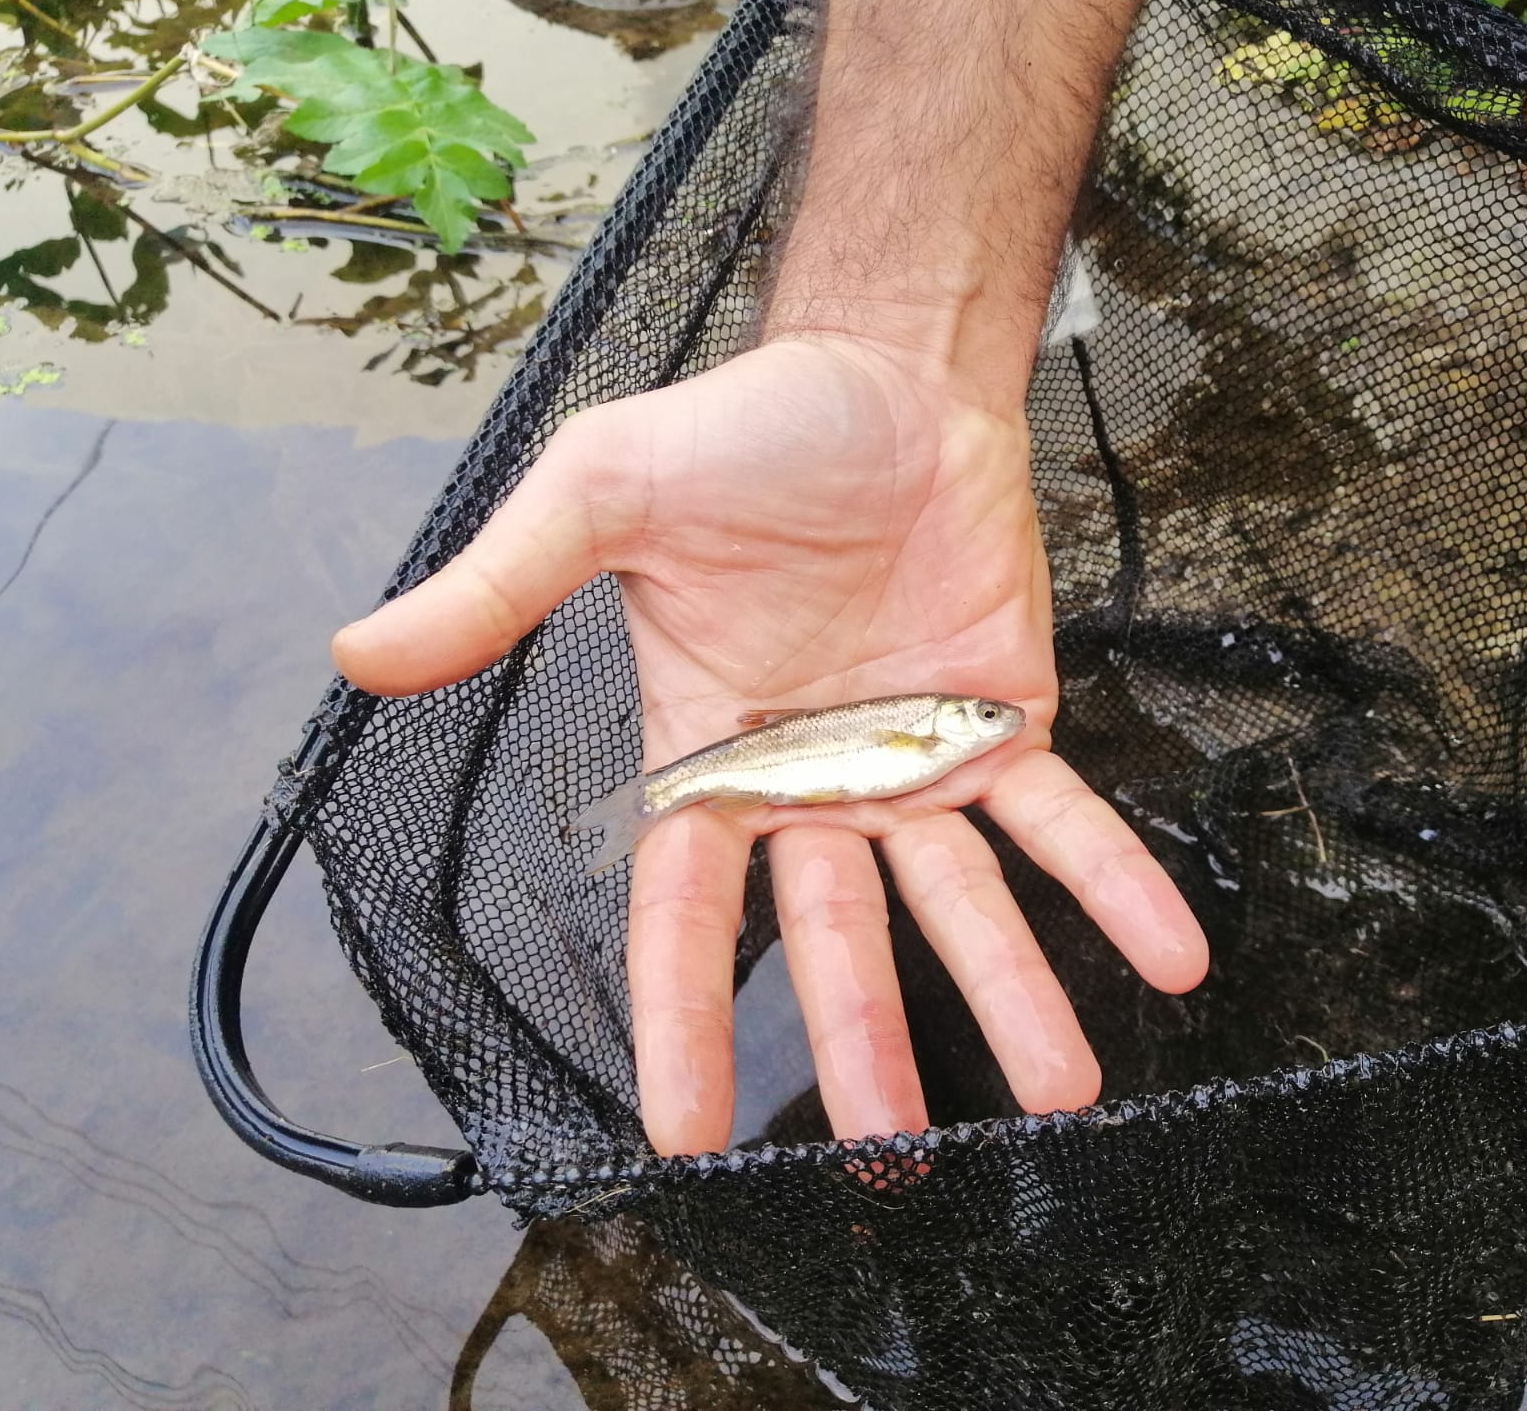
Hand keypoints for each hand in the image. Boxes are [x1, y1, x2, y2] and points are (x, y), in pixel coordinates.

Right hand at [333, 334, 1208, 1154]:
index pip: (685, 910)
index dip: (683, 1018)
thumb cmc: (738, 434)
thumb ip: (498, 588)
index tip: (686, 1134)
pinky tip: (1174, 952)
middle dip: (867, 1041)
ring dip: (1014, 992)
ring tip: (1066, 1089)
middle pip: (838, 936)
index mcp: (708, 756)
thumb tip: (352, 656)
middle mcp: (813, 782)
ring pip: (962, 903)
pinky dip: (1115, 882)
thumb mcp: (598, 497)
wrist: (882, 374)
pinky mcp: (1005, 722)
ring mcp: (915, 762)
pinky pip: (1063, 819)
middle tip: (896, 1153)